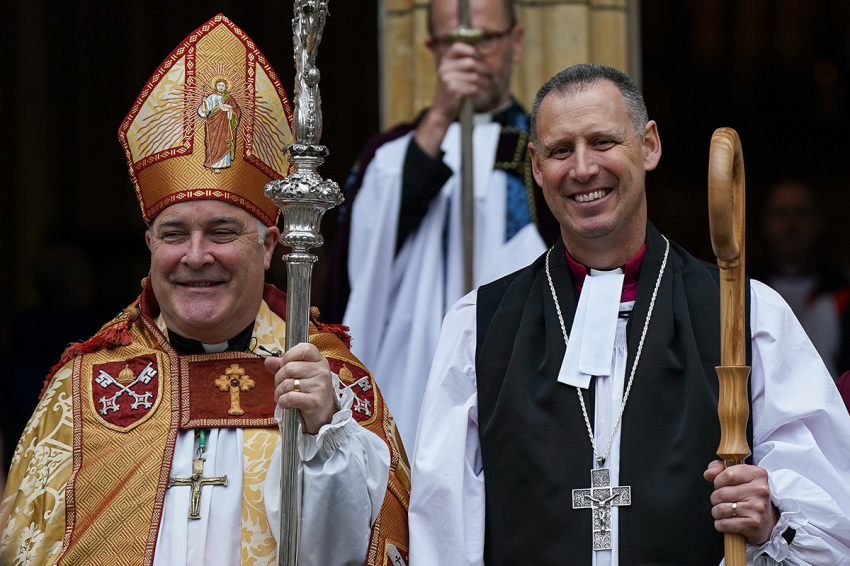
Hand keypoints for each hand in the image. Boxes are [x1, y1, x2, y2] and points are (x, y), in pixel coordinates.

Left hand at [265, 343, 336, 434]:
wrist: (324, 416)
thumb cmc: (310, 393)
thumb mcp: (300, 376)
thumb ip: (284, 366)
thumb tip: (268, 360)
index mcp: (319, 361)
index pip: (304, 348)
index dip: (289, 356)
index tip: (285, 365)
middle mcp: (322, 371)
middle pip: (289, 368)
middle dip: (279, 379)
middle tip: (282, 387)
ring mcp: (320, 386)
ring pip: (287, 384)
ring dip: (279, 393)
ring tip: (283, 397)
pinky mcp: (314, 402)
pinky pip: (289, 397)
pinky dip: (282, 402)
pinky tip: (285, 404)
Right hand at [415, 41, 485, 156]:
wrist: (441, 111)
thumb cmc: (451, 92)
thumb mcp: (453, 74)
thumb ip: (462, 63)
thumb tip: (480, 54)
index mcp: (445, 61)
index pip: (457, 46)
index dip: (470, 49)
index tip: (478, 57)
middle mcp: (444, 68)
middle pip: (471, 62)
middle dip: (483, 69)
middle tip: (490, 76)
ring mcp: (447, 78)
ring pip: (474, 76)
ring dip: (482, 83)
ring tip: (484, 86)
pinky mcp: (452, 89)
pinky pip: (472, 87)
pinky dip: (477, 91)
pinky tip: (476, 93)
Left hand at [704, 460, 778, 543]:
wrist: (765, 520)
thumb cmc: (747, 496)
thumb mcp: (736, 476)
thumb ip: (718, 468)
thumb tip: (708, 474)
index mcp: (757, 474)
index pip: (728, 474)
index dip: (718, 481)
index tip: (721, 485)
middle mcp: (760, 490)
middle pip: (721, 493)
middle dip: (715, 498)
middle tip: (722, 501)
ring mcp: (757, 508)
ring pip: (720, 509)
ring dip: (716, 512)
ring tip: (725, 511)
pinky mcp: (753, 524)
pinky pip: (724, 523)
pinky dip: (720, 524)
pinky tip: (727, 521)